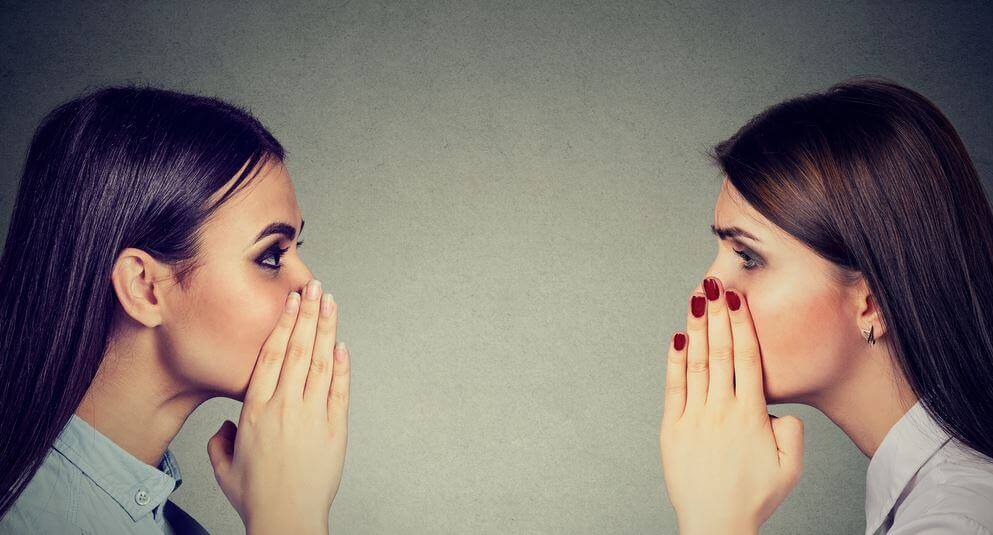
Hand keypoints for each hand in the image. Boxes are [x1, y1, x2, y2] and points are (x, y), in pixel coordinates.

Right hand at [207, 280, 349, 534]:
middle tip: (314, 287)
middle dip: (307, 313)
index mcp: (255, 409)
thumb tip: (227, 427)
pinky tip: (342, 344)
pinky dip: (341, 365)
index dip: (282, 324)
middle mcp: (284, 406)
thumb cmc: (257, 496)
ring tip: (330, 302)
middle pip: (297, 348)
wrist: (287, 518)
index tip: (290, 301)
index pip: (271, 355)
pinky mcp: (335, 428)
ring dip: (326, 329)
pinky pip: (339, 389)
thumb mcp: (225, 467)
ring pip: (320, 361)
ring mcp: (312, 415)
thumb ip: (221, 441)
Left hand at [659, 277, 802, 533]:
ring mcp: (694, 418)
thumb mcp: (790, 467)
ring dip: (696, 329)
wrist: (716, 524)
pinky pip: (673, 388)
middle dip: (717, 315)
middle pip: (720, 353)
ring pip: (696, 364)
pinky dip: (673, 362)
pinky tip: (675, 338)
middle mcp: (721, 410)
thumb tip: (779, 410)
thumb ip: (792, 432)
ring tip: (696, 300)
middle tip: (715, 284)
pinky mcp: (672, 430)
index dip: (741, 325)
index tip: (738, 299)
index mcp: (751, 415)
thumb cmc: (755, 497)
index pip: (746, 359)